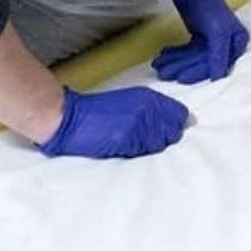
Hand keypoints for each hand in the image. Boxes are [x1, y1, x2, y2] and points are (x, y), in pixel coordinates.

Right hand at [37, 86, 188, 158]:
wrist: (71, 118)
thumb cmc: (98, 112)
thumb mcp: (130, 103)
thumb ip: (152, 110)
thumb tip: (177, 124)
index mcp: (149, 98)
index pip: (180, 114)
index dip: (174, 125)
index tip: (163, 131)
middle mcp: (148, 109)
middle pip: (173, 131)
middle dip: (163, 138)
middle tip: (143, 140)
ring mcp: (139, 124)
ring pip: (160, 143)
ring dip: (149, 147)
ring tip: (131, 144)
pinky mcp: (129, 139)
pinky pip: (144, 151)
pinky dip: (138, 152)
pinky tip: (124, 147)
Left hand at [152, 0, 249, 83]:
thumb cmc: (208, 4)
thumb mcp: (217, 30)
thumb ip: (219, 53)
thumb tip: (217, 76)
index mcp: (237, 40)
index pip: (218, 64)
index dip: (199, 72)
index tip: (182, 78)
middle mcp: (227, 42)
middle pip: (203, 61)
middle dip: (182, 66)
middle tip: (164, 72)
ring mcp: (212, 39)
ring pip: (193, 57)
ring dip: (175, 62)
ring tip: (158, 65)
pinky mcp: (200, 36)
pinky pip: (188, 50)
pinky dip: (176, 54)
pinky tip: (163, 56)